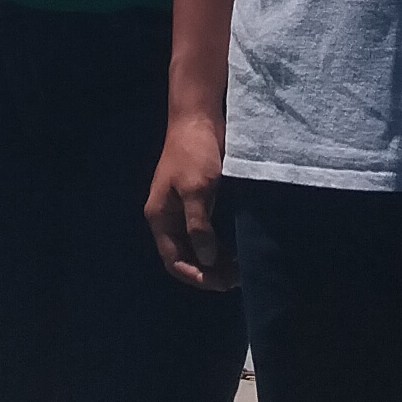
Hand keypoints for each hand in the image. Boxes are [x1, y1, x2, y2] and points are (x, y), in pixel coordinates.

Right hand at [145, 115, 236, 291]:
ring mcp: (183, 210)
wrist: (199, 118)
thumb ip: (199, 226)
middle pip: (186, 257)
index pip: (174, 260)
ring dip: (216, 260)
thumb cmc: (195, 152)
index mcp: (160, 217)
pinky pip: (206, 233)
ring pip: (197, 247)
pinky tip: (238, 250)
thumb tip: (207, 259)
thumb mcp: (197, 190)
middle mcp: (169, 218)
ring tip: (241, 268)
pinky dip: (220, 245)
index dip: (196, 276)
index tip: (222, 283)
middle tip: (238, 278)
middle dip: (209, 271)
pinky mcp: (199, 201)